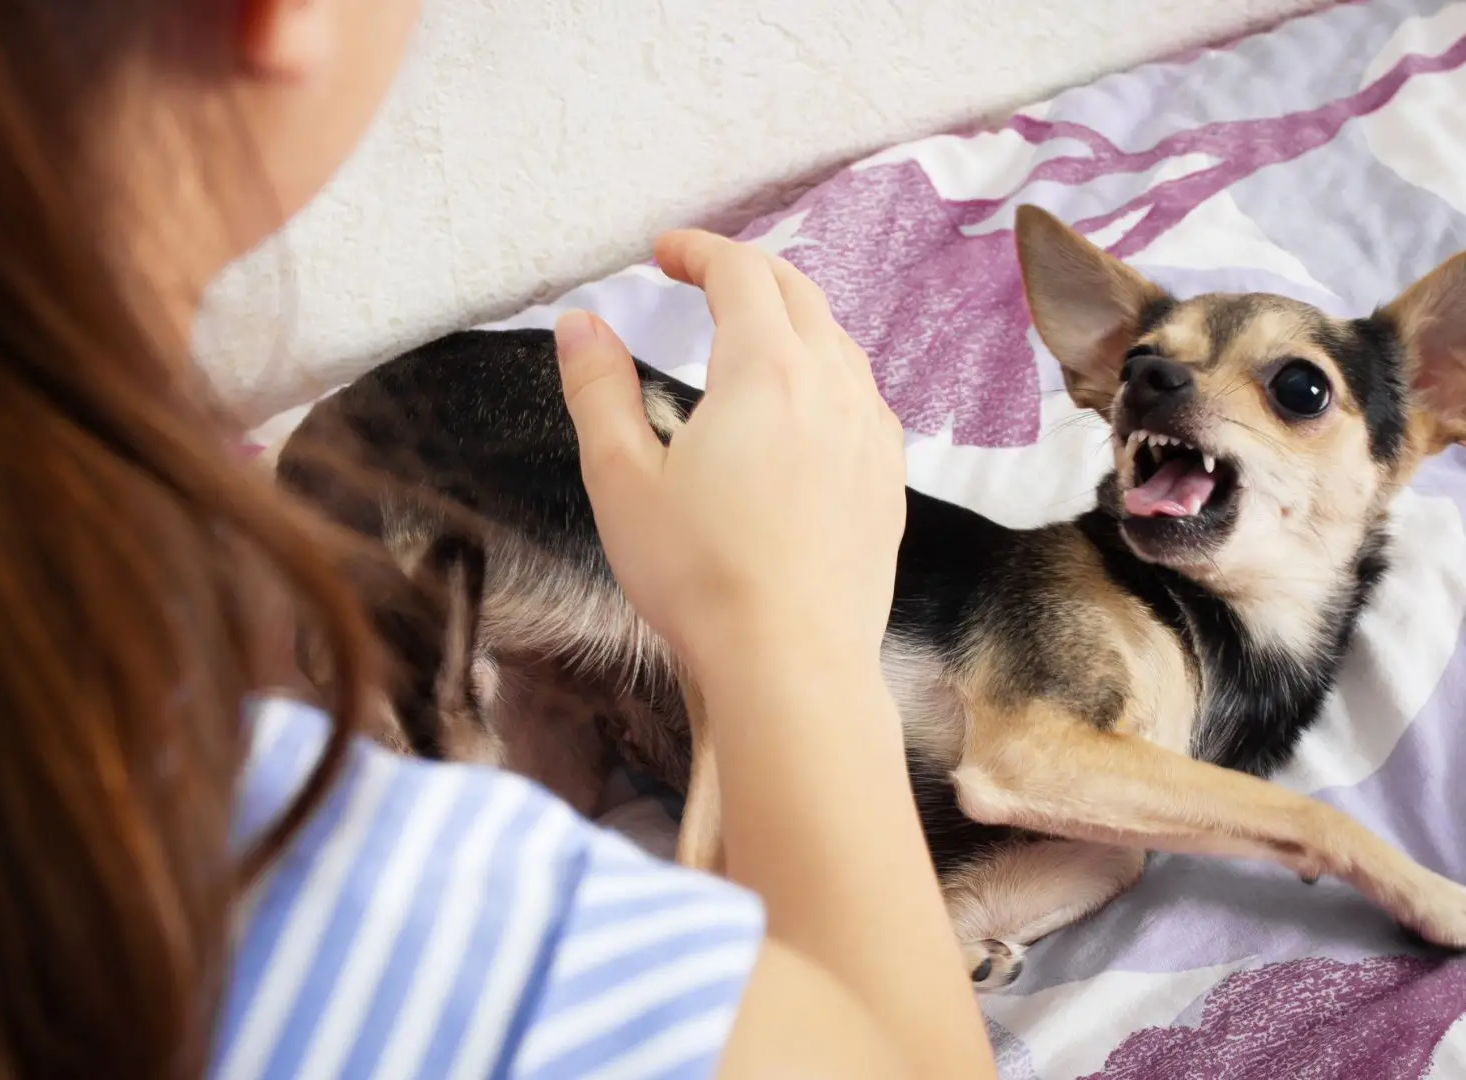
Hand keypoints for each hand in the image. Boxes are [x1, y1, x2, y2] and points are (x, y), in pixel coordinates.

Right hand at [554, 230, 905, 677]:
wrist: (793, 664)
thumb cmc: (700, 577)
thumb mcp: (621, 480)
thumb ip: (598, 391)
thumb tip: (579, 325)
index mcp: (765, 370)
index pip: (739, 272)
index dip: (698, 250)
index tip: (663, 251)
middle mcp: (831, 385)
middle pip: (797, 292)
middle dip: (744, 271)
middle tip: (697, 275)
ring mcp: (870, 431)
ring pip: (837, 341)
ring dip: (791, 317)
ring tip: (748, 332)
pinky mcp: (887, 479)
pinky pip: (862, 396)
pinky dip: (827, 372)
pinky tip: (803, 405)